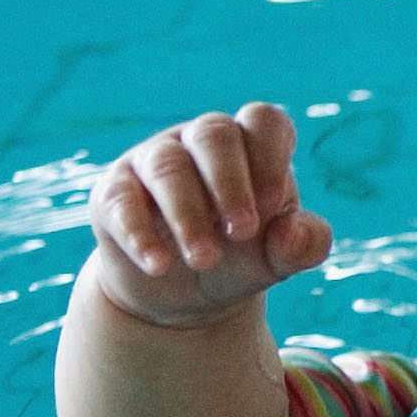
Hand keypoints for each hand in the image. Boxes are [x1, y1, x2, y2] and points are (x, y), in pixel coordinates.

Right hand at [86, 103, 333, 328]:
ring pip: (168, 167)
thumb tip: (294, 232)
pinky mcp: (113, 193)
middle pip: (213, 135)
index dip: (270, 155)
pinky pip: (121, 200)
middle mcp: (199, 144)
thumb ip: (303, 244)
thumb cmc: (241, 258)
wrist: (186, 295)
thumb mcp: (279, 258)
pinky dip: (139, 233)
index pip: (263, 121)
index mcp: (249, 147)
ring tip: (205, 260)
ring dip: (188, 215)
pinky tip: (159, 265)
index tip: (275, 205)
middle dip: (230, 184)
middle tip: (243, 233)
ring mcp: (152, 162)